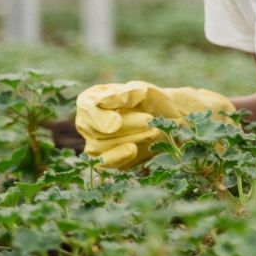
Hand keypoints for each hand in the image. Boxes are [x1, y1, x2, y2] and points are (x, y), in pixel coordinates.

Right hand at [75, 81, 234, 169]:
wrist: (168, 122)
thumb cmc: (154, 102)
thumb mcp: (144, 92)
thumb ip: (125, 94)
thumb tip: (103, 101)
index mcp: (94, 99)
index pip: (86, 106)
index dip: (98, 116)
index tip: (116, 122)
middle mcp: (89, 122)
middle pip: (97, 129)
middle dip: (126, 126)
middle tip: (150, 120)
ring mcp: (95, 142)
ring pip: (102, 146)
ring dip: (130, 138)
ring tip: (154, 130)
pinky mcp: (107, 160)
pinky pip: (104, 163)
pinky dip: (119, 157)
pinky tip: (134, 150)